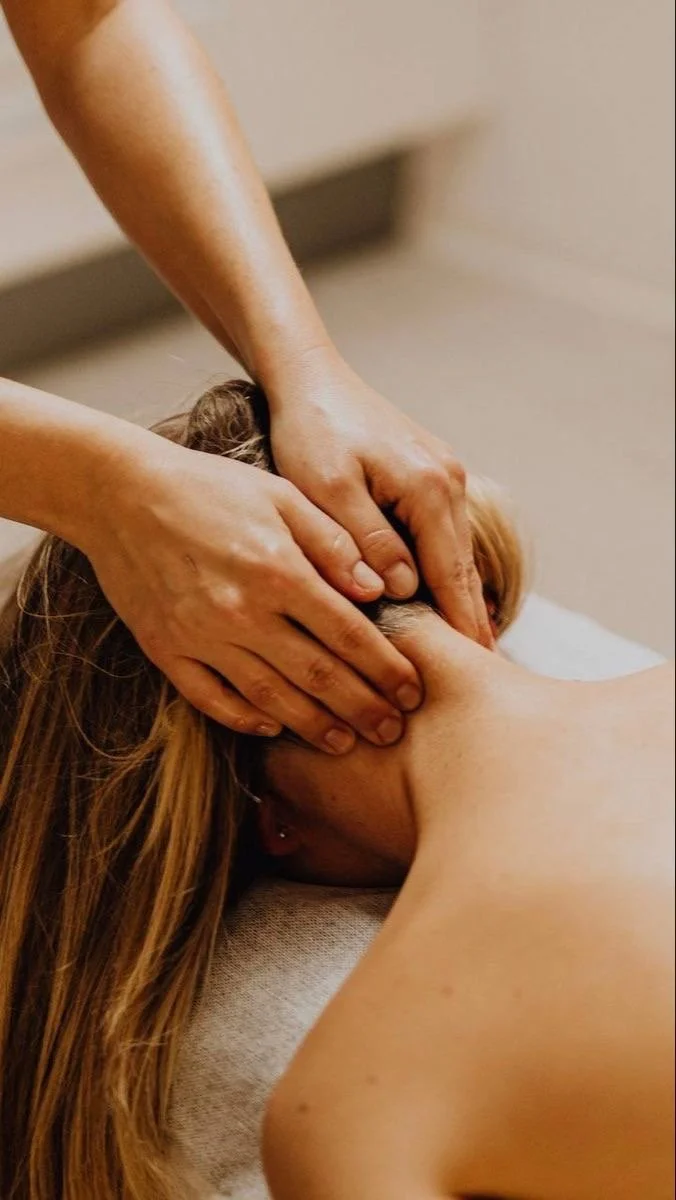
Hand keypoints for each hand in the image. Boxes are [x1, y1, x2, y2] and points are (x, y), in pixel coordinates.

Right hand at [87, 434, 421, 751]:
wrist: (122, 494)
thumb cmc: (211, 488)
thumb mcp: (282, 496)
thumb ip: (334, 544)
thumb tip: (379, 589)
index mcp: (280, 571)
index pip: (349, 634)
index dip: (387, 668)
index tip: (413, 690)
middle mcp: (243, 611)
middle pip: (318, 675)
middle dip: (362, 707)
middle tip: (393, 731)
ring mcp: (201, 636)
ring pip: (270, 697)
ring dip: (313, 725)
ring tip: (346, 743)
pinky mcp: (166, 650)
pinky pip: (212, 698)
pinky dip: (244, 719)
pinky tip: (272, 730)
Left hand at [269, 352, 492, 646]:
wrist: (311, 377)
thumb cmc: (312, 430)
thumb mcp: (328, 488)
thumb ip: (365, 540)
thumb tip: (400, 589)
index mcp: (428, 488)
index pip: (450, 574)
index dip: (460, 627)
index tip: (472, 672)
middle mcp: (448, 482)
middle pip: (462, 568)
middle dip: (470, 623)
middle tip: (480, 678)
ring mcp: (443, 477)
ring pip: (454, 553)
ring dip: (458, 601)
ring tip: (464, 655)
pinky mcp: (429, 476)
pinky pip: (441, 536)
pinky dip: (442, 572)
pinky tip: (440, 602)